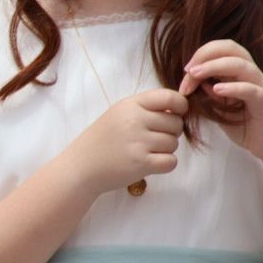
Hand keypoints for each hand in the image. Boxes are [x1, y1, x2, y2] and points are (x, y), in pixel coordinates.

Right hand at [66, 88, 187, 195]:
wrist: (81, 166)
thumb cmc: (102, 139)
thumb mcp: (119, 113)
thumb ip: (145, 108)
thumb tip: (178, 110)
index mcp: (131, 104)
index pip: (169, 97)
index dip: (181, 106)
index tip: (177, 114)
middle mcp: (135, 120)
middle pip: (175, 123)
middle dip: (171, 132)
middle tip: (154, 139)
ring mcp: (138, 142)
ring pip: (174, 144)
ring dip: (166, 150)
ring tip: (147, 151)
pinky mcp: (141, 163)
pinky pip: (171, 162)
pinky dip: (165, 164)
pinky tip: (151, 163)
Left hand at [179, 40, 262, 164]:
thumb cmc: (246, 125)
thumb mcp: (221, 108)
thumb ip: (209, 95)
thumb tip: (194, 82)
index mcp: (240, 73)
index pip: (222, 49)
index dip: (202, 54)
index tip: (186, 71)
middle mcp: (252, 75)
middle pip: (231, 48)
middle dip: (206, 54)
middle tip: (188, 70)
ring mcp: (261, 87)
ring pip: (241, 65)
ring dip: (214, 66)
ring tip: (195, 75)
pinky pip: (251, 90)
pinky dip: (233, 87)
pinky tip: (217, 90)